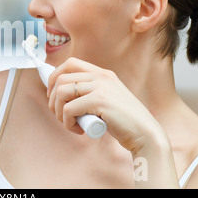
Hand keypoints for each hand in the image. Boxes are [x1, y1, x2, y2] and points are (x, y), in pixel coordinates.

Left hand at [47, 57, 164, 153]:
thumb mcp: (106, 99)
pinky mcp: (99, 101)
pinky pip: (68, 109)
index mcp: (103, 73)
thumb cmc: (123, 121)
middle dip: (53, 99)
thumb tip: (59, 93)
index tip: (53, 95)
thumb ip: (89, 92)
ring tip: (70, 124)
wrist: (145, 134)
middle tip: (60, 115)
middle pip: (60, 78)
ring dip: (59, 112)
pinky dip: (67, 123)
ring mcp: (100, 87)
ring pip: (61, 92)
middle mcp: (101, 76)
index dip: (55, 77)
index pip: (70, 63)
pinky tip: (79, 130)